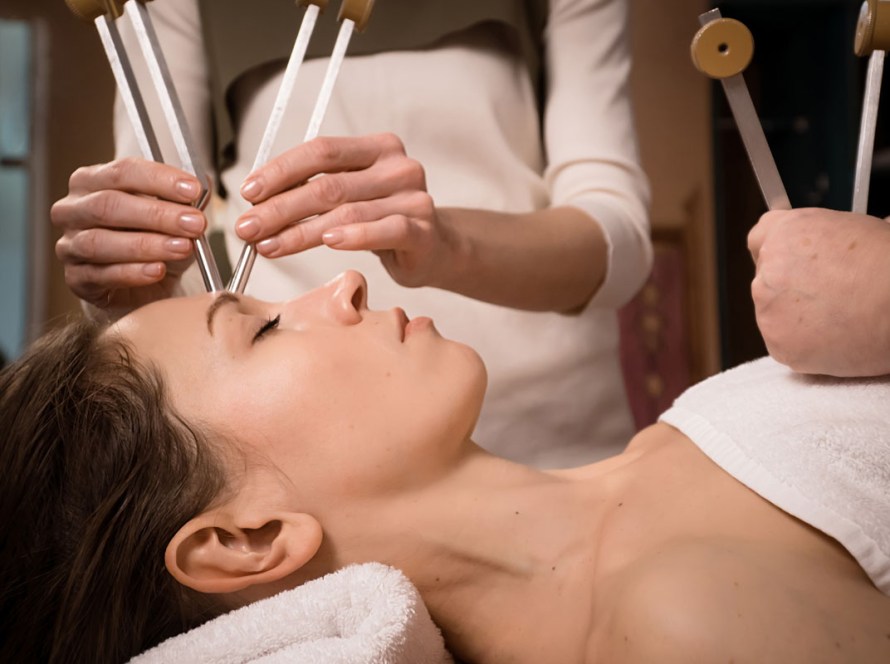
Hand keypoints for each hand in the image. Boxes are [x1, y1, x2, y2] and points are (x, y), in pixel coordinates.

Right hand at [52, 158, 207, 311]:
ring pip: (100, 242)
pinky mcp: (76, 279)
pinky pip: (101, 275)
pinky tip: (157, 270)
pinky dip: (133, 272)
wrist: (146, 287)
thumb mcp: (173, 215)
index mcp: (92, 181)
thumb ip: (182, 200)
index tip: (192, 189)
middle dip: (157, 214)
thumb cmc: (154, 241)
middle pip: (109, 205)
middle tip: (194, 223)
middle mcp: (73, 210)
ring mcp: (70, 245)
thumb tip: (201, 187)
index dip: (159, 179)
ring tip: (182, 248)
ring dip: (147, 244)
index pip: (122, 172)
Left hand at [237, 133, 454, 287]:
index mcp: (377, 147)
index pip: (321, 151)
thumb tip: (257, 201)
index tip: (248, 192)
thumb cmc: (384, 220)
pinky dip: (354, 237)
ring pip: (347, 213)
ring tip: (268, 246)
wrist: (435, 248)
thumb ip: (315, 188)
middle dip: (280, 208)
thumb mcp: (351, 195)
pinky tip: (329, 243)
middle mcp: (398, 167)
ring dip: (300, 232)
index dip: (280, 170)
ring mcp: (413, 198)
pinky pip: (384, 231)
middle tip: (246, 227)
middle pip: (328, 184)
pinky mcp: (423, 230)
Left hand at [748, 208, 889, 375]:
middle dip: (791, 290)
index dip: (777, 254)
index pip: (759, 240)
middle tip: (829, 297)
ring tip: (840, 316)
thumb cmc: (889, 266)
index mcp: (786, 233)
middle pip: (767, 280)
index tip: (789, 265)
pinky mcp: (779, 343)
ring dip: (797, 318)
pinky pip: (785, 344)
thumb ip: (817, 239)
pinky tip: (835, 336)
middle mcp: (769, 268)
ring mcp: (768, 308)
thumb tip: (817, 248)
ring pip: (774, 314)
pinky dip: (805, 344)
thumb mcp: (853, 229)